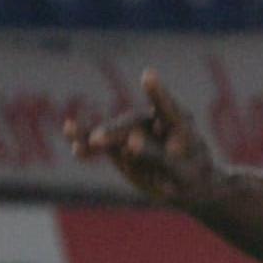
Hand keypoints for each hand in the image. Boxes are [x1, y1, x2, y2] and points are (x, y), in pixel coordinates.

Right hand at [65, 70, 220, 206]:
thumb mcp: (180, 171)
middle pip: (130, 124)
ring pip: (111, 132)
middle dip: (113, 131)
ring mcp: (134, 132)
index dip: (157, 92)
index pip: (167, 107)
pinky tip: (73, 146)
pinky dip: (86, 145)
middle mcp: (152, 121)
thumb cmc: (192, 175)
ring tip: (70, 130)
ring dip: (90, 133)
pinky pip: (100, 145)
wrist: (187, 186)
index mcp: (177, 123)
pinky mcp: (120, 145)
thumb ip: (157, 155)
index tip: (148, 76)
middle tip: (97, 140)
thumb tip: (130, 141)